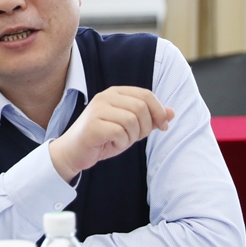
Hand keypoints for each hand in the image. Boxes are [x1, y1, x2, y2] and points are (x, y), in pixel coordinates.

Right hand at [49, 86, 174, 182]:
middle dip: (146, 126)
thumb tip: (172, 112)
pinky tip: (111, 145)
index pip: (146, 95)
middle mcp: (105, 97)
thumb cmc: (102, 139)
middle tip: (136, 138)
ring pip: (132, 120)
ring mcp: (97, 110)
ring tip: (120, 141)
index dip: (159, 111)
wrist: (73, 152)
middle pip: (141, 107)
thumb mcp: (130, 128)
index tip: (163, 126)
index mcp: (115, 93)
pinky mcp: (93, 126)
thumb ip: (149, 118)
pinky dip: (121, 143)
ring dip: (132, 136)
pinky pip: (120, 133)